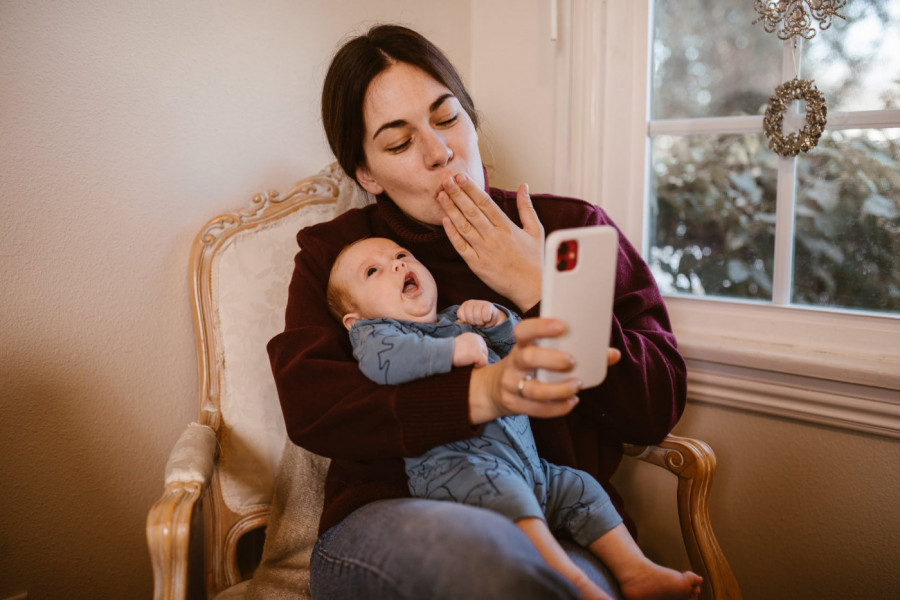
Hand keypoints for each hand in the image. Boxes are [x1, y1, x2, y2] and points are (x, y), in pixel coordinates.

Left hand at [438, 173, 543, 311]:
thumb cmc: (535, 261)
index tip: (461, 177)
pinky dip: (452, 234)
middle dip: (457, 194)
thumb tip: (523, 186)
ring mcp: (484, 251)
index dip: (471, 189)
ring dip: (451, 210)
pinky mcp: (477, 265)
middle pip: (471, 211)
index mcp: (507, 227)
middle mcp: (494, 237)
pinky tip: (445, 221)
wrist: (532, 288)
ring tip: (441, 195)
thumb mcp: (536, 230)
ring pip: (464, 226)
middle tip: (446, 180)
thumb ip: (527, 207)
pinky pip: (461, 247)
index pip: (485, 203)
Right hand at [453, 332, 488, 367]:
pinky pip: (484, 362)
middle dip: (480, 357)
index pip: (482, 345)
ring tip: (470, 362)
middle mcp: (478, 339)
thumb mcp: (463, 343)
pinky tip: (472, 365)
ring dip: (479, 361)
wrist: (446, 351)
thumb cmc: (451, 349)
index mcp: (474, 336)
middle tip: (471, 360)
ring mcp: (479, 346)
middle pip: (485, 351)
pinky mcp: (478, 354)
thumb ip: (471, 345)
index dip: (478, 352)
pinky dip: (479, 365)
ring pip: (485, 356)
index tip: (471, 356)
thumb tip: (477, 353)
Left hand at [457, 300, 504, 327]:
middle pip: (469, 316)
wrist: (491, 316)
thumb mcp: (468, 320)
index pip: (460, 315)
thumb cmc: (478, 319)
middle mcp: (471, 302)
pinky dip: (486, 320)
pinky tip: (487, 319)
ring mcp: (479, 302)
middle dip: (473, 322)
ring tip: (482, 321)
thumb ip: (463, 321)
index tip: (469, 322)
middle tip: (477, 323)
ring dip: (480, 322)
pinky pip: (485, 316)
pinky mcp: (488, 305)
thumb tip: (458, 322)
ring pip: (477, 316)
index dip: (465, 321)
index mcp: (464, 306)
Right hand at [468, 317, 582, 423]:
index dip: (541, 327)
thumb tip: (605, 350)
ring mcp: (512, 386)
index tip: (561, 326)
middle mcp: (514, 364)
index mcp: (520, 345)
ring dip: (561, 389)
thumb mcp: (532, 350)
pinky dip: (559, 407)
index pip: (523, 331)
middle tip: (572, 361)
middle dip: (554, 360)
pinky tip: (572, 401)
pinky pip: (538, 409)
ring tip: (577, 385)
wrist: (494, 388)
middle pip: (529, 358)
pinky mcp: (515, 405)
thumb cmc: (524, 365)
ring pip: (535, 390)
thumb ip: (558, 347)